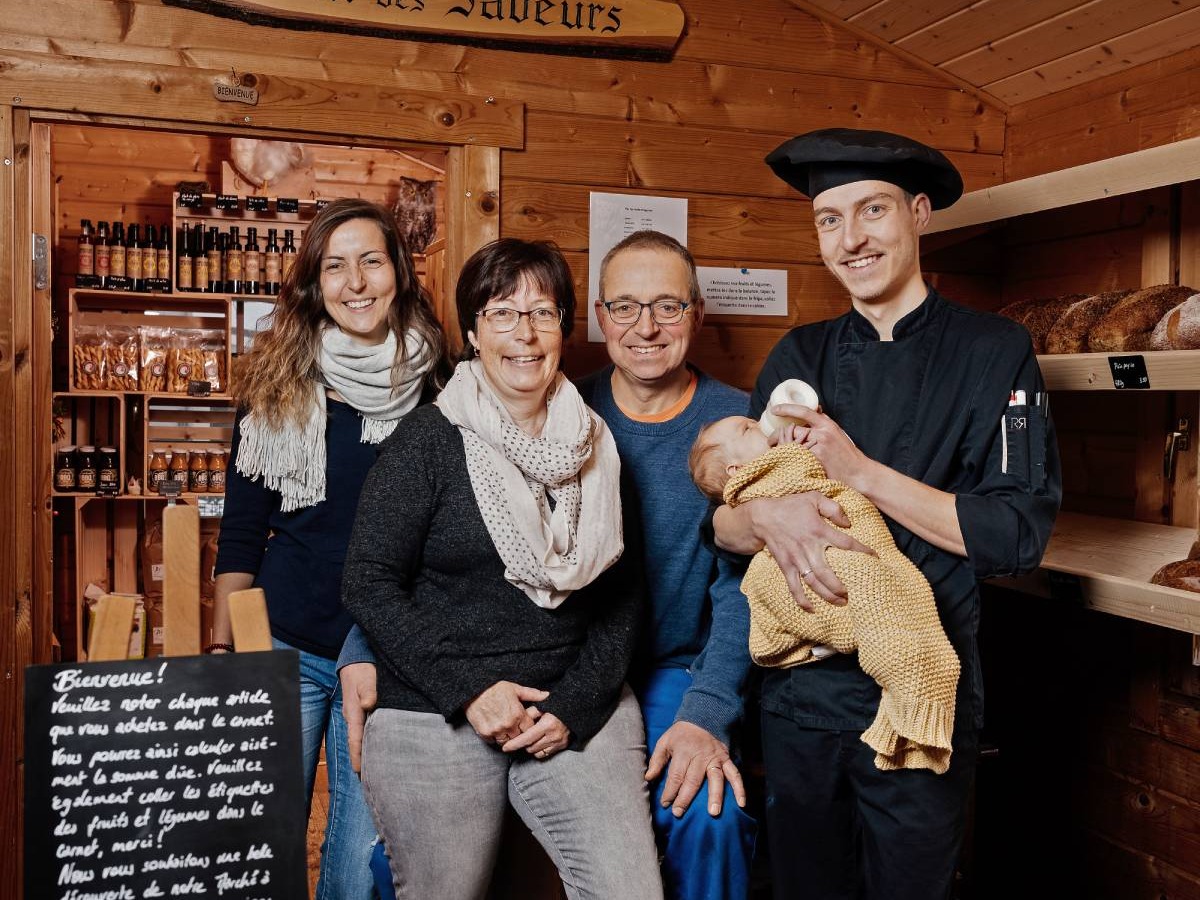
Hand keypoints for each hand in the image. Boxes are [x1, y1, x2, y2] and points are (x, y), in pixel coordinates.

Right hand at [339, 662, 377, 773]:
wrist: (357, 659)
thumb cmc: (362, 669)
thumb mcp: (367, 678)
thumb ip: (369, 691)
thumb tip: (369, 704)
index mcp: (353, 712)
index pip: (355, 738)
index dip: (357, 755)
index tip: (359, 771)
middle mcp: (354, 716)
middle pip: (359, 742)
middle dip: (364, 758)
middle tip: (373, 777)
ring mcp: (359, 714)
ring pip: (364, 736)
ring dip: (369, 749)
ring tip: (379, 767)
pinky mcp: (365, 710)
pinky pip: (367, 728)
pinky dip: (373, 738)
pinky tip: (382, 745)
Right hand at [464, 681, 548, 744]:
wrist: (473, 690)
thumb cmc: (494, 688)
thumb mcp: (515, 688)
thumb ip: (532, 694)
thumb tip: (547, 695)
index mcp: (518, 714)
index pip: (529, 729)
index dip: (528, 727)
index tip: (524, 723)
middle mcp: (508, 725)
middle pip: (519, 737)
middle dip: (518, 733)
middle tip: (515, 727)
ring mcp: (496, 730)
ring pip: (506, 742)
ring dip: (507, 737)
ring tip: (505, 729)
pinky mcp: (484, 733)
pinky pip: (493, 742)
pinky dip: (495, 738)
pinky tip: (495, 729)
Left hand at [502, 712, 570, 758]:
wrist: (574, 710)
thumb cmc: (556, 706)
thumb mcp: (542, 706)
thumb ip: (529, 713)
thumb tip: (518, 722)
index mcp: (547, 724)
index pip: (527, 738)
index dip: (514, 744)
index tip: (505, 748)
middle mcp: (553, 736)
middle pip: (530, 747)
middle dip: (524, 744)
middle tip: (522, 736)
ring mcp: (558, 742)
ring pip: (536, 752)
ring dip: (531, 747)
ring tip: (532, 738)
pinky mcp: (562, 746)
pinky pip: (545, 754)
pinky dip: (539, 750)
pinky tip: (539, 742)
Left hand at [645, 721, 745, 817]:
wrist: (703, 717)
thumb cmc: (681, 734)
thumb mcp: (665, 742)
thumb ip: (656, 760)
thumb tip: (648, 778)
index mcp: (683, 751)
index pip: (676, 775)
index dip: (669, 791)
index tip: (665, 804)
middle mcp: (700, 755)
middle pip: (693, 780)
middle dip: (685, 798)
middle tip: (679, 813)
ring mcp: (715, 758)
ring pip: (715, 778)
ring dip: (715, 796)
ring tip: (713, 812)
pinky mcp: (726, 759)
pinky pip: (735, 774)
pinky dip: (739, 788)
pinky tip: (741, 803)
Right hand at [747, 490, 873, 608]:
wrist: (762, 517)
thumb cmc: (790, 506)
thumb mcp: (813, 498)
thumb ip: (833, 508)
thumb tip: (848, 523)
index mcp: (818, 530)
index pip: (846, 544)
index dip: (862, 551)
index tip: (874, 558)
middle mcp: (808, 547)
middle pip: (828, 573)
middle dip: (841, 587)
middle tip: (853, 593)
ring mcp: (796, 559)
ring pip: (813, 583)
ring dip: (827, 595)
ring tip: (840, 603)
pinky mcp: (785, 566)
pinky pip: (794, 586)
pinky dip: (802, 600)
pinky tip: (812, 609)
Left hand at [770, 403, 869, 486]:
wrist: (858, 474)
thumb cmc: (847, 454)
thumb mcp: (838, 433)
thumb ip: (825, 423)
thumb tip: (816, 410)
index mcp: (827, 425)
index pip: (803, 411)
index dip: (786, 408)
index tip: (774, 409)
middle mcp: (822, 434)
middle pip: (791, 429)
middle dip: (777, 435)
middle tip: (771, 442)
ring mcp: (818, 448)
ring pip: (790, 444)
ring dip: (780, 448)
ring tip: (775, 453)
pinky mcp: (815, 461)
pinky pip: (795, 458)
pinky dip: (788, 460)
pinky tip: (784, 464)